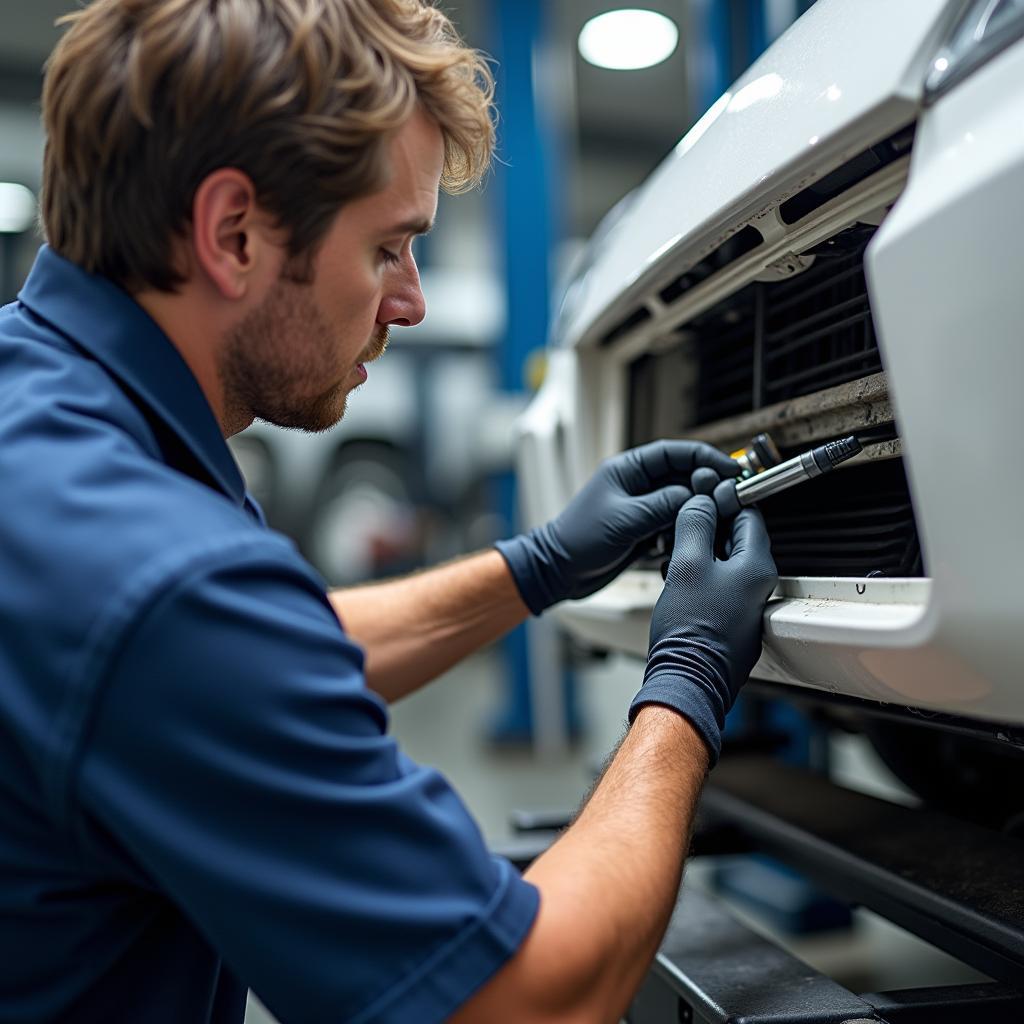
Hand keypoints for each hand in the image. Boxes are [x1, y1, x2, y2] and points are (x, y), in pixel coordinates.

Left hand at [496, 441, 737, 614]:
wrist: (560, 571)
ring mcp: (641, 507)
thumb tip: (698, 496)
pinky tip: (688, 539)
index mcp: (627, 469)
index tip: (730, 468)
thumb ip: (664, 505)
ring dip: (696, 510)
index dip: (704, 457)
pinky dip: (684, 529)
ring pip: (681, 501)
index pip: (673, 452)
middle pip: (682, 476)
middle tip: (727, 499)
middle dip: (705, 486)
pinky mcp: (643, 529)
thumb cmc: (580, 540)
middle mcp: (636, 484)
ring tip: (711, 521)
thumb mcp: (627, 519)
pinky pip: (673, 523)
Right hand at [630, 493, 777, 764]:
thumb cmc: (691, 630)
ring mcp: (744, 604)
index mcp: (757, 566)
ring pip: (722, 561)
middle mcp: (758, 585)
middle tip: (681, 522)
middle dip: (706, 525)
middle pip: (735, 537)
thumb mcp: (688, 563)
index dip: (723, 499)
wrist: (686, 679)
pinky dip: (696, 574)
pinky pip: (715, 584)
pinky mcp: (729, 619)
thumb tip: (701, 502)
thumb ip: (696, 524)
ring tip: (672, 550)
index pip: (749, 514)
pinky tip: (675, 577)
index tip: (702, 494)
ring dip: (697, 550)